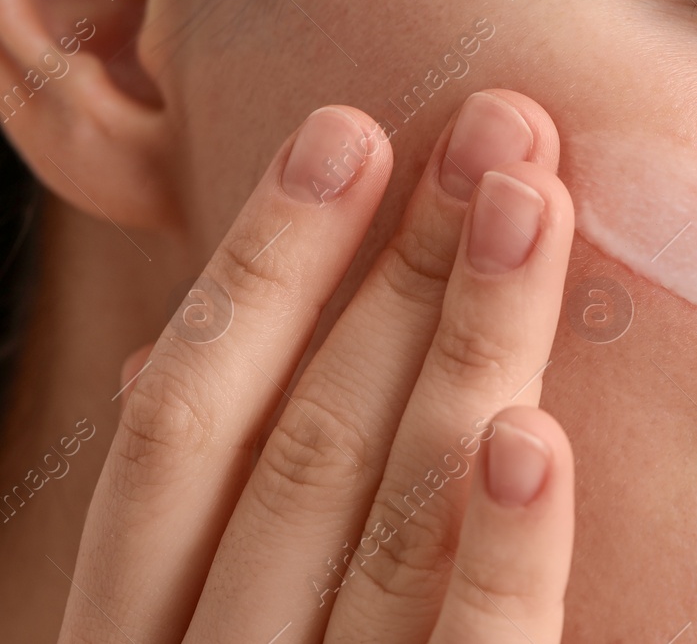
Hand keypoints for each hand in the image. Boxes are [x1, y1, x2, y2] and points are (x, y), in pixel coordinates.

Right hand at [59, 90, 575, 642]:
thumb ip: (197, 522)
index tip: (350, 130)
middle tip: (496, 127)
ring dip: (470, 345)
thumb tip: (158, 354)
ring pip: (396, 520)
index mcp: (135, 625)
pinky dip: (504, 547)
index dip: (263, 264)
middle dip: (399, 270)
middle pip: (304, 447)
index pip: (182, 424)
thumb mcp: (191, 625)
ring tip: (530, 202)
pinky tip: (535, 435)